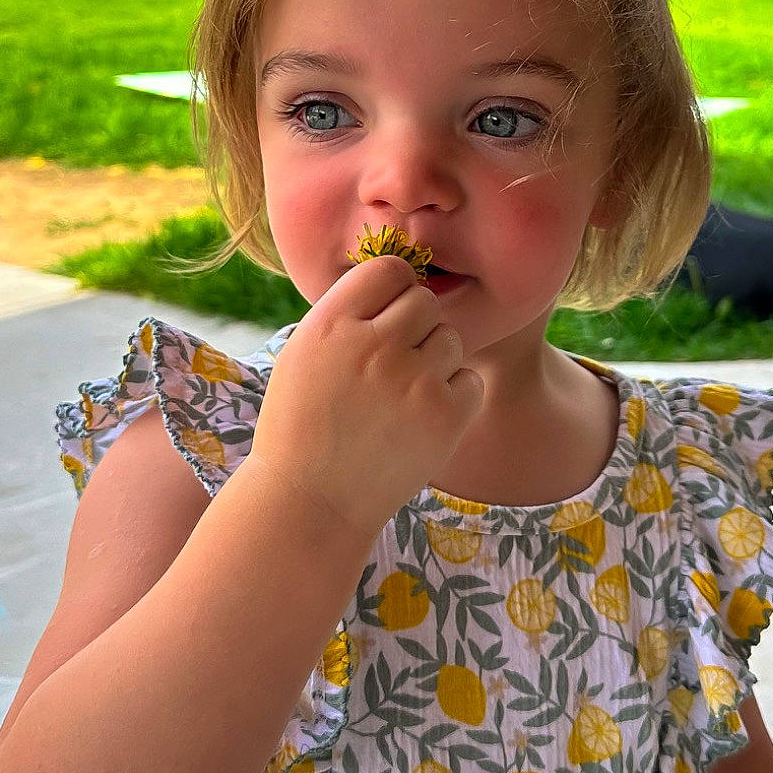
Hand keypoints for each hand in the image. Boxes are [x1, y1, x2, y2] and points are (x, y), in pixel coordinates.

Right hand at [250, 253, 484, 542]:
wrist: (310, 504)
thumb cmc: (303, 427)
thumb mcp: (303, 357)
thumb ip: (347, 316)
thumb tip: (399, 280)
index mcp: (331, 325)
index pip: (388, 269)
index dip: (393, 289)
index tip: (387, 315)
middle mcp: (372, 345)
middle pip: (425, 302)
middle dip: (416, 327)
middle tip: (395, 363)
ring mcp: (412, 381)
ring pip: (450, 339)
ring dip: (435, 360)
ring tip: (403, 395)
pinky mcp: (444, 416)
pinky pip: (469, 380)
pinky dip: (453, 397)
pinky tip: (421, 418)